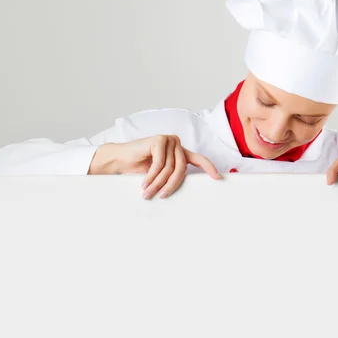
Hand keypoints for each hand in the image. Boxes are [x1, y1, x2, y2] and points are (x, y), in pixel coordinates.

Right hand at [88, 135, 221, 199]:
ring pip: (169, 168)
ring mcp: (168, 140)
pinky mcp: (159, 140)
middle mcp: (176, 143)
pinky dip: (151, 176)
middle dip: (170, 184)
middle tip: (162, 196)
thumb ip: (173, 174)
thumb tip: (191, 191)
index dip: (209, 167)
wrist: (120, 159)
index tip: (218, 178)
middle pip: (181, 168)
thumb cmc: (140, 167)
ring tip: (147, 193)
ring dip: (158, 183)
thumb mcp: (161, 173)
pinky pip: (159, 164)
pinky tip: (144, 183)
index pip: (198, 159)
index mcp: (180, 151)